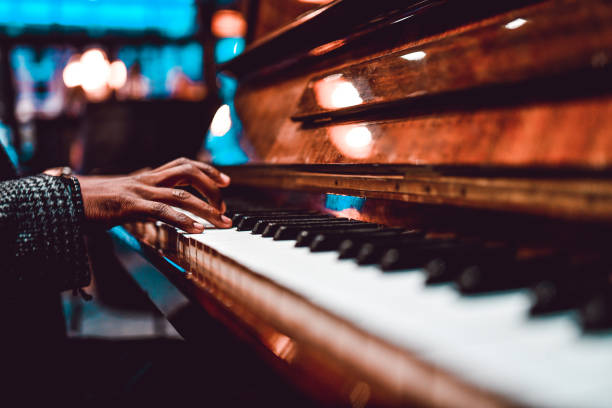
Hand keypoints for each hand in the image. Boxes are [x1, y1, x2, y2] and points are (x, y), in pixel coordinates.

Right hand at [76, 158, 232, 232]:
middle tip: (226, 203)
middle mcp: (146, 179)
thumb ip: (145, 200)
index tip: (225, 181)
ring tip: (222, 221)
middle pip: (188, 171)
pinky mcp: (129, 206)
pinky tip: (197, 229)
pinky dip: (183, 220)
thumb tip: (163, 208)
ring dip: (205, 208)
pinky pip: (162, 211)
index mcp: (147, 176)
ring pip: (181, 194)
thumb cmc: (93, 201)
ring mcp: (139, 191)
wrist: (64, 199)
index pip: (184, 164)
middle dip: (212, 185)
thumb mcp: (125, 197)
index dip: (207, 170)